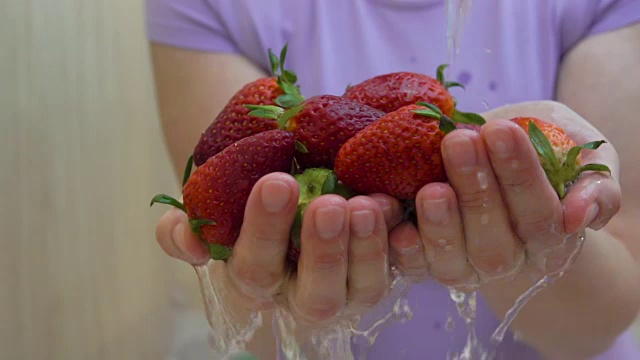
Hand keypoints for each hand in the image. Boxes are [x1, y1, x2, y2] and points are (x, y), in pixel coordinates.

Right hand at [155, 172, 403, 323]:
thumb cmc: (246, 197)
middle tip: (328, 205)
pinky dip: (405, 244)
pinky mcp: (384, 267)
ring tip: (372, 204)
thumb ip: (187, 226)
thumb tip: (189, 243)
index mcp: (257, 278)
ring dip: (369, 250)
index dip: (264, 231)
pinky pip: (401, 267)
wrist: (287, 181)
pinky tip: (405, 210)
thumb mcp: (214, 206)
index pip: (255, 268)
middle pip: (317, 295)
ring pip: (363, 289)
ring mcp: (349, 285)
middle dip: (323, 252)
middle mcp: (304, 293)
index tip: (276, 182)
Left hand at [390, 101, 621, 286]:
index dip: (520, 175)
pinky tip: (398, 226)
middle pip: (495, 242)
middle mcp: (508, 259)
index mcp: (551, 237)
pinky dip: (406, 251)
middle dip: (477, 191)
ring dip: (441, 225)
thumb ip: (595, 182)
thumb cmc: (540, 152)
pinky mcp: (427, 264)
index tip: (500, 129)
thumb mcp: (578, 154)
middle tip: (459, 142)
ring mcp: (465, 266)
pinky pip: (415, 268)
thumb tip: (580, 215)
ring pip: (455, 261)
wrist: (495, 166)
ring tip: (431, 187)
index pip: (540, 213)